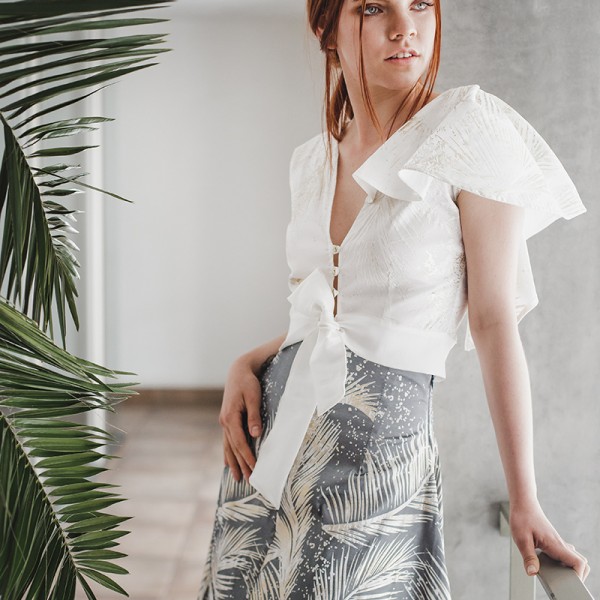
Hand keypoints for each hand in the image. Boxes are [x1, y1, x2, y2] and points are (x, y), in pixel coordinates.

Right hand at [218, 357, 263, 481]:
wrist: (238, 371)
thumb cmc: (247, 383)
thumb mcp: (254, 397)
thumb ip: (254, 416)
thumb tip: (255, 434)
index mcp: (230, 417)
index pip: (239, 442)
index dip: (247, 456)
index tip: (254, 469)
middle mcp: (224, 422)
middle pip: (233, 448)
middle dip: (241, 465)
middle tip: (248, 481)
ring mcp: (224, 422)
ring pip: (228, 446)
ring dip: (233, 462)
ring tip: (236, 477)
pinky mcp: (226, 420)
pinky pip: (226, 440)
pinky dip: (228, 453)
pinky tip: (227, 462)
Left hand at [510, 498, 589, 582]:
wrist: (523, 502)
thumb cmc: (522, 517)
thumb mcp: (521, 539)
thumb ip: (528, 557)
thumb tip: (532, 572)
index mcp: (556, 544)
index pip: (579, 563)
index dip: (579, 576)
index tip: (570, 583)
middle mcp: (560, 543)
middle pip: (581, 562)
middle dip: (578, 575)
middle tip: (566, 582)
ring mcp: (557, 541)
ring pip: (573, 557)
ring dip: (570, 568)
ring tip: (558, 576)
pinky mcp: (552, 540)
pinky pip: (564, 553)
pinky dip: (562, 561)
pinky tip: (549, 564)